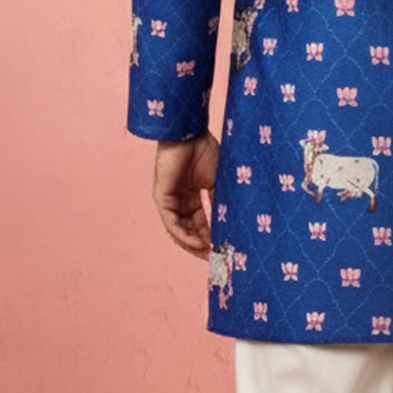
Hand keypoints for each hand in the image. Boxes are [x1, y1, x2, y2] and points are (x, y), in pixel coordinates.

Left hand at [151, 132, 219, 258]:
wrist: (190, 133)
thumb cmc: (206, 152)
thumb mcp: (218, 183)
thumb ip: (220, 204)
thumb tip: (229, 227)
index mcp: (194, 196)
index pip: (202, 224)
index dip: (212, 238)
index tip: (224, 250)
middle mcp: (181, 201)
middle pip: (191, 231)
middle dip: (203, 246)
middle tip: (217, 259)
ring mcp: (170, 200)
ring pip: (180, 230)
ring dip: (194, 244)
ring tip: (208, 255)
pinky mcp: (162, 197)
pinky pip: (172, 223)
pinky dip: (184, 235)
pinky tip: (197, 243)